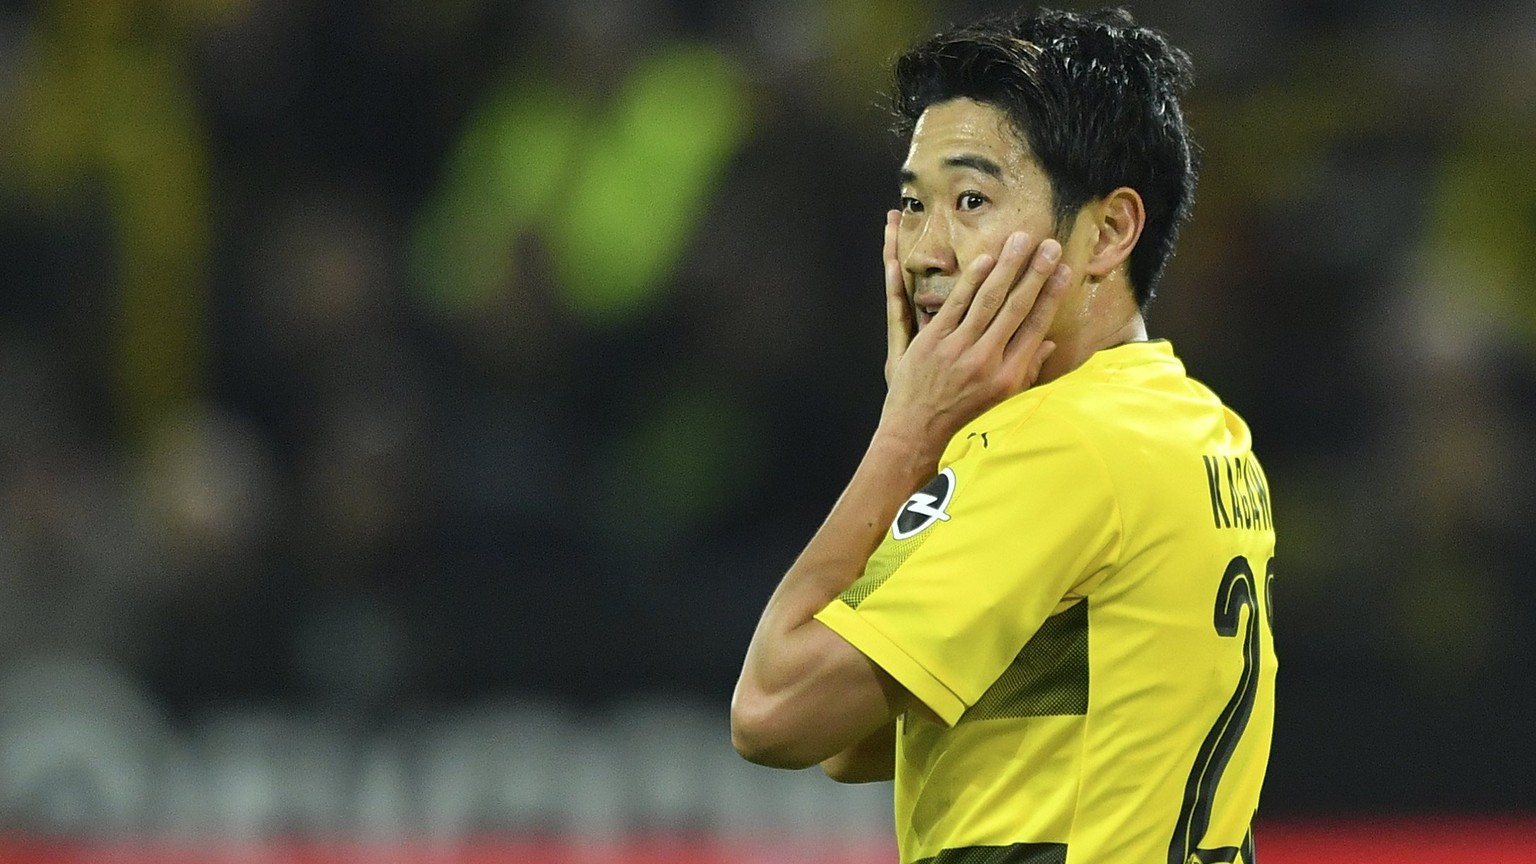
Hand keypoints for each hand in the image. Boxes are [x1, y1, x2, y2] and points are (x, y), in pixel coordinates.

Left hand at [878, 223, 1069, 453]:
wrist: (915, 435)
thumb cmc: (962, 420)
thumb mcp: (1002, 403)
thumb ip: (1027, 370)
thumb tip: (1051, 344)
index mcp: (1008, 377)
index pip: (1036, 327)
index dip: (1051, 296)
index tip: (1065, 271)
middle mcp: (986, 361)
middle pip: (1015, 307)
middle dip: (1034, 272)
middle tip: (1050, 244)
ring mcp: (957, 350)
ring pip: (987, 300)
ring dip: (1006, 266)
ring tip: (1021, 239)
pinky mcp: (931, 342)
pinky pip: (954, 304)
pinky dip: (971, 280)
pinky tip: (986, 260)